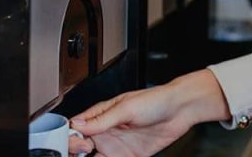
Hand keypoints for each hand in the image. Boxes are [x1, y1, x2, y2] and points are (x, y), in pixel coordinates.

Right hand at [68, 69, 230, 156]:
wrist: (181, 109)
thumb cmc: (156, 99)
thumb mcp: (126, 108)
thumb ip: (102, 119)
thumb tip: (78, 125)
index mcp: (101, 115)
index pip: (75, 128)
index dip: (70, 138)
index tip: (77, 144)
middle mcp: (106, 131)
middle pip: (80, 146)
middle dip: (75, 152)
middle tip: (87, 152)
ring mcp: (116, 145)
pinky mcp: (129, 156)